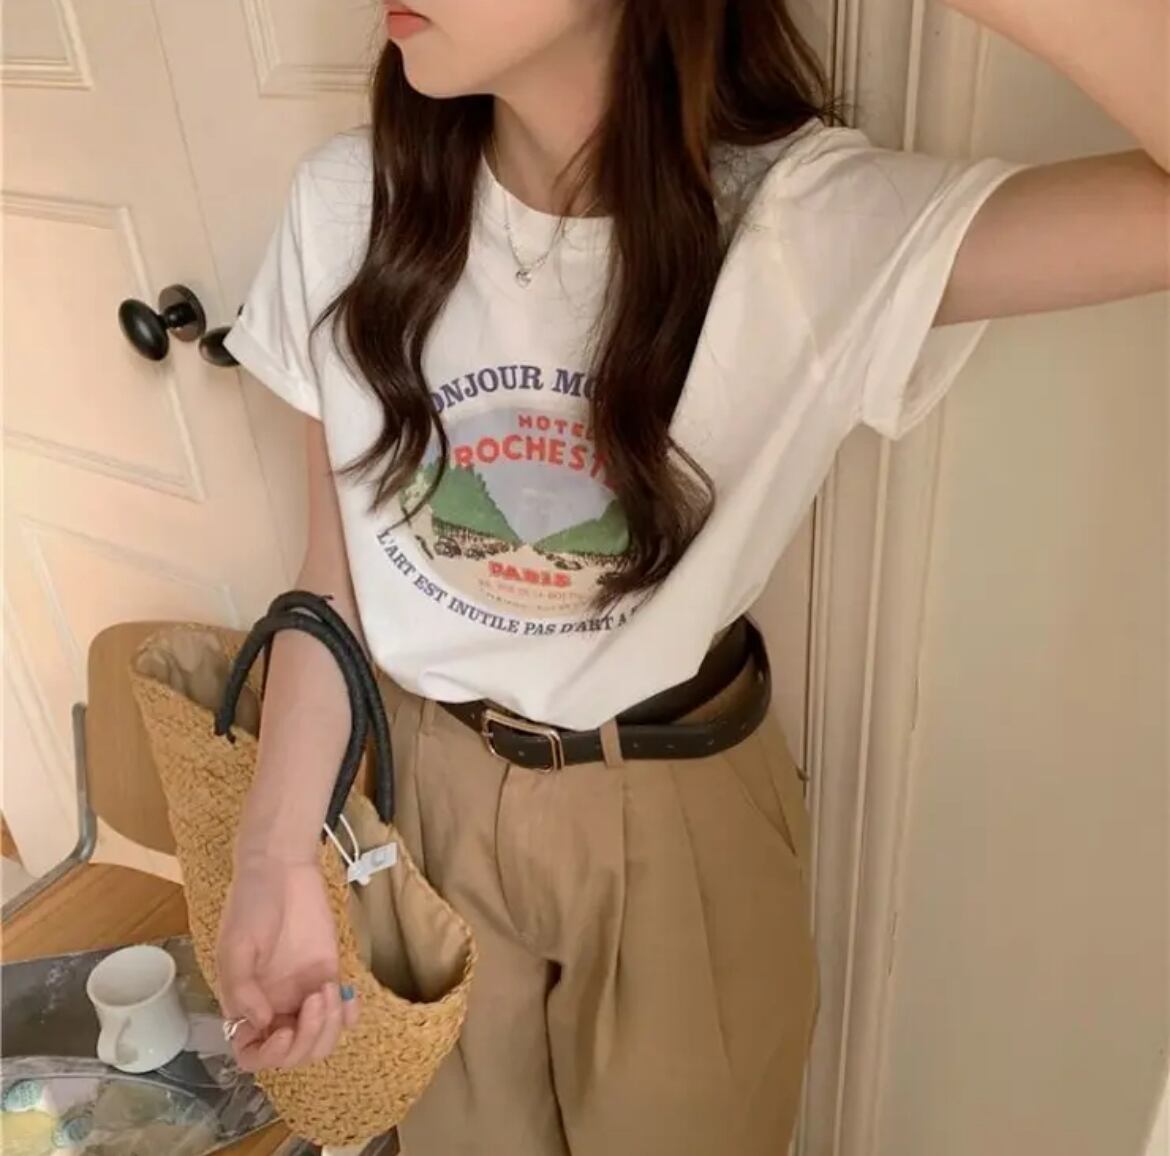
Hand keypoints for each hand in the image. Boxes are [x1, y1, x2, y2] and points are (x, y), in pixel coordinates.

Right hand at [217, 852, 358, 1070]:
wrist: (283, 867)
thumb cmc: (252, 902)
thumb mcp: (235, 945)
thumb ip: (242, 989)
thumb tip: (260, 1024)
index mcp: (245, 1005)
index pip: (252, 1054)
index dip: (269, 1055)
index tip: (284, 1030)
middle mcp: (275, 1007)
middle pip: (292, 1055)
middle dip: (306, 1039)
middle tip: (316, 999)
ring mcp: (303, 994)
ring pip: (319, 1040)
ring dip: (328, 1027)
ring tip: (329, 990)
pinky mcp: (329, 975)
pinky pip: (342, 1014)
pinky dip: (349, 1016)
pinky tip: (349, 997)